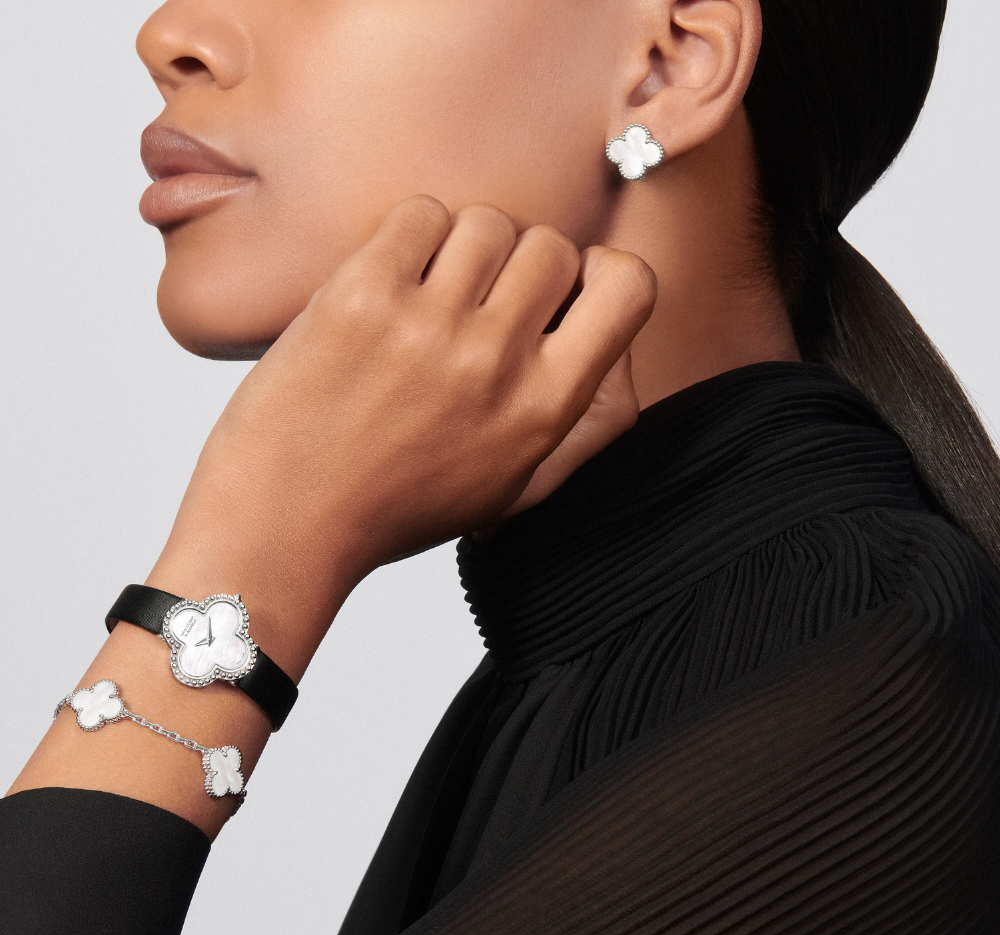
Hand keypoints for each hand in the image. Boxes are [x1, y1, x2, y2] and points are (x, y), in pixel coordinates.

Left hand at [154, 196, 656, 669]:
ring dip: (463, 250)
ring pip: (487, 222)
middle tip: (476, 305)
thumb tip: (611, 339)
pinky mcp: (363, 294)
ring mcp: (428, 323)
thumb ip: (581, 420)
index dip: (600, 273)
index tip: (563, 291)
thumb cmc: (397, 506)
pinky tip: (389, 288)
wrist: (287, 520)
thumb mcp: (514, 487)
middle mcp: (496, 360)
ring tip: (427, 299)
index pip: (629, 286)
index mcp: (544, 408)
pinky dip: (409, 239)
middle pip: (551, 245)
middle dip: (520, 266)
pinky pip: (419, 214)